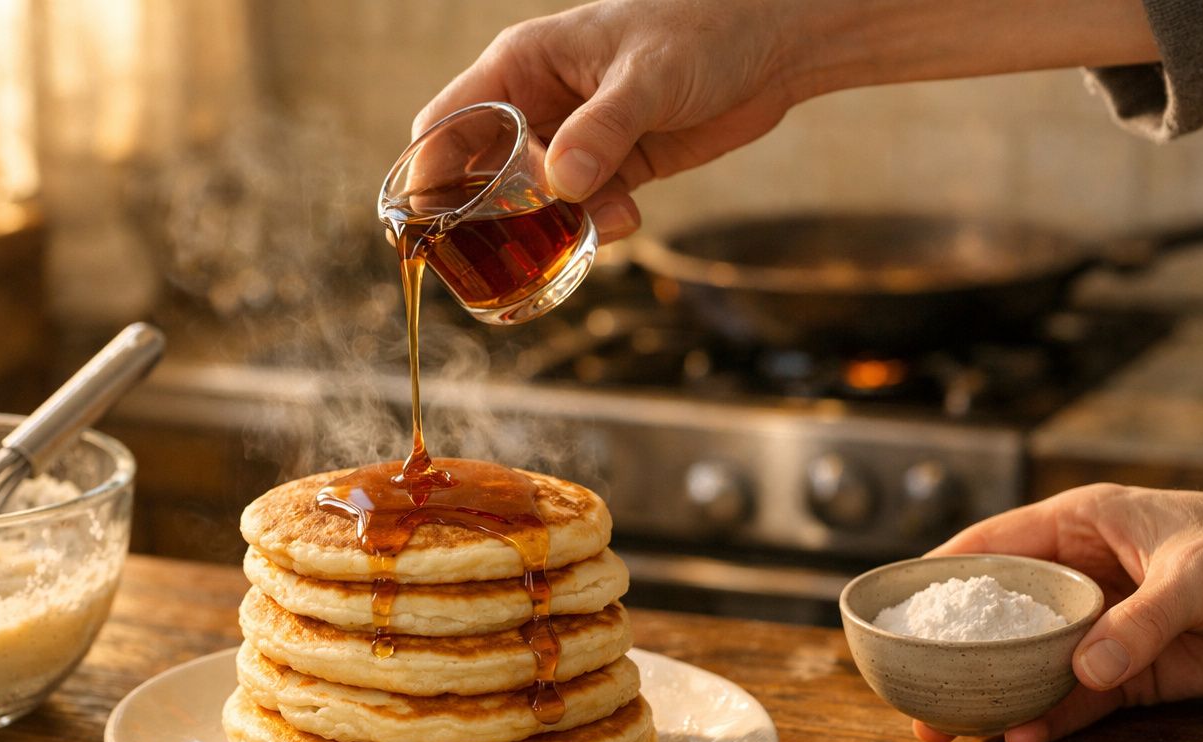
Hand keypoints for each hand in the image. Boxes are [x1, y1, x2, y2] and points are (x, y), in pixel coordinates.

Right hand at [414, 0, 798, 240]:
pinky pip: (580, 213)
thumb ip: (603, 130)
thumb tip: (561, 186)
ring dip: (556, 229)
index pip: (446, 126)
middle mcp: (537, 106)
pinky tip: (628, 217)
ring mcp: (573, 141)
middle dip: (496, 219)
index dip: (427, 177)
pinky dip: (594, 228)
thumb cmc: (704, 30)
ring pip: (533, 205)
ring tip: (606, 219)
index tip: (429, 228)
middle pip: (482, 177)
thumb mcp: (648, 77)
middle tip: (519, 250)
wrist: (774, 45)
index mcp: (521, 68)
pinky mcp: (611, 168)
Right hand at [915, 484, 1202, 741]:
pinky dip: (1052, 722)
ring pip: (1030, 666)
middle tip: (911, 693)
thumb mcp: (1198, 572)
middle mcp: (1080, 577)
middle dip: (953, 654)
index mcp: (1079, 527)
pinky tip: (1023, 741)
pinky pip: (1080, 701)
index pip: (991, 547)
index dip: (938, 576)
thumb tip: (1082, 673)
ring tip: (949, 733)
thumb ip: (1140, 622)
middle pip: (999, 617)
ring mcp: (1104, 628)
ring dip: (992, 699)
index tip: (894, 611)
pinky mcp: (1134, 673)